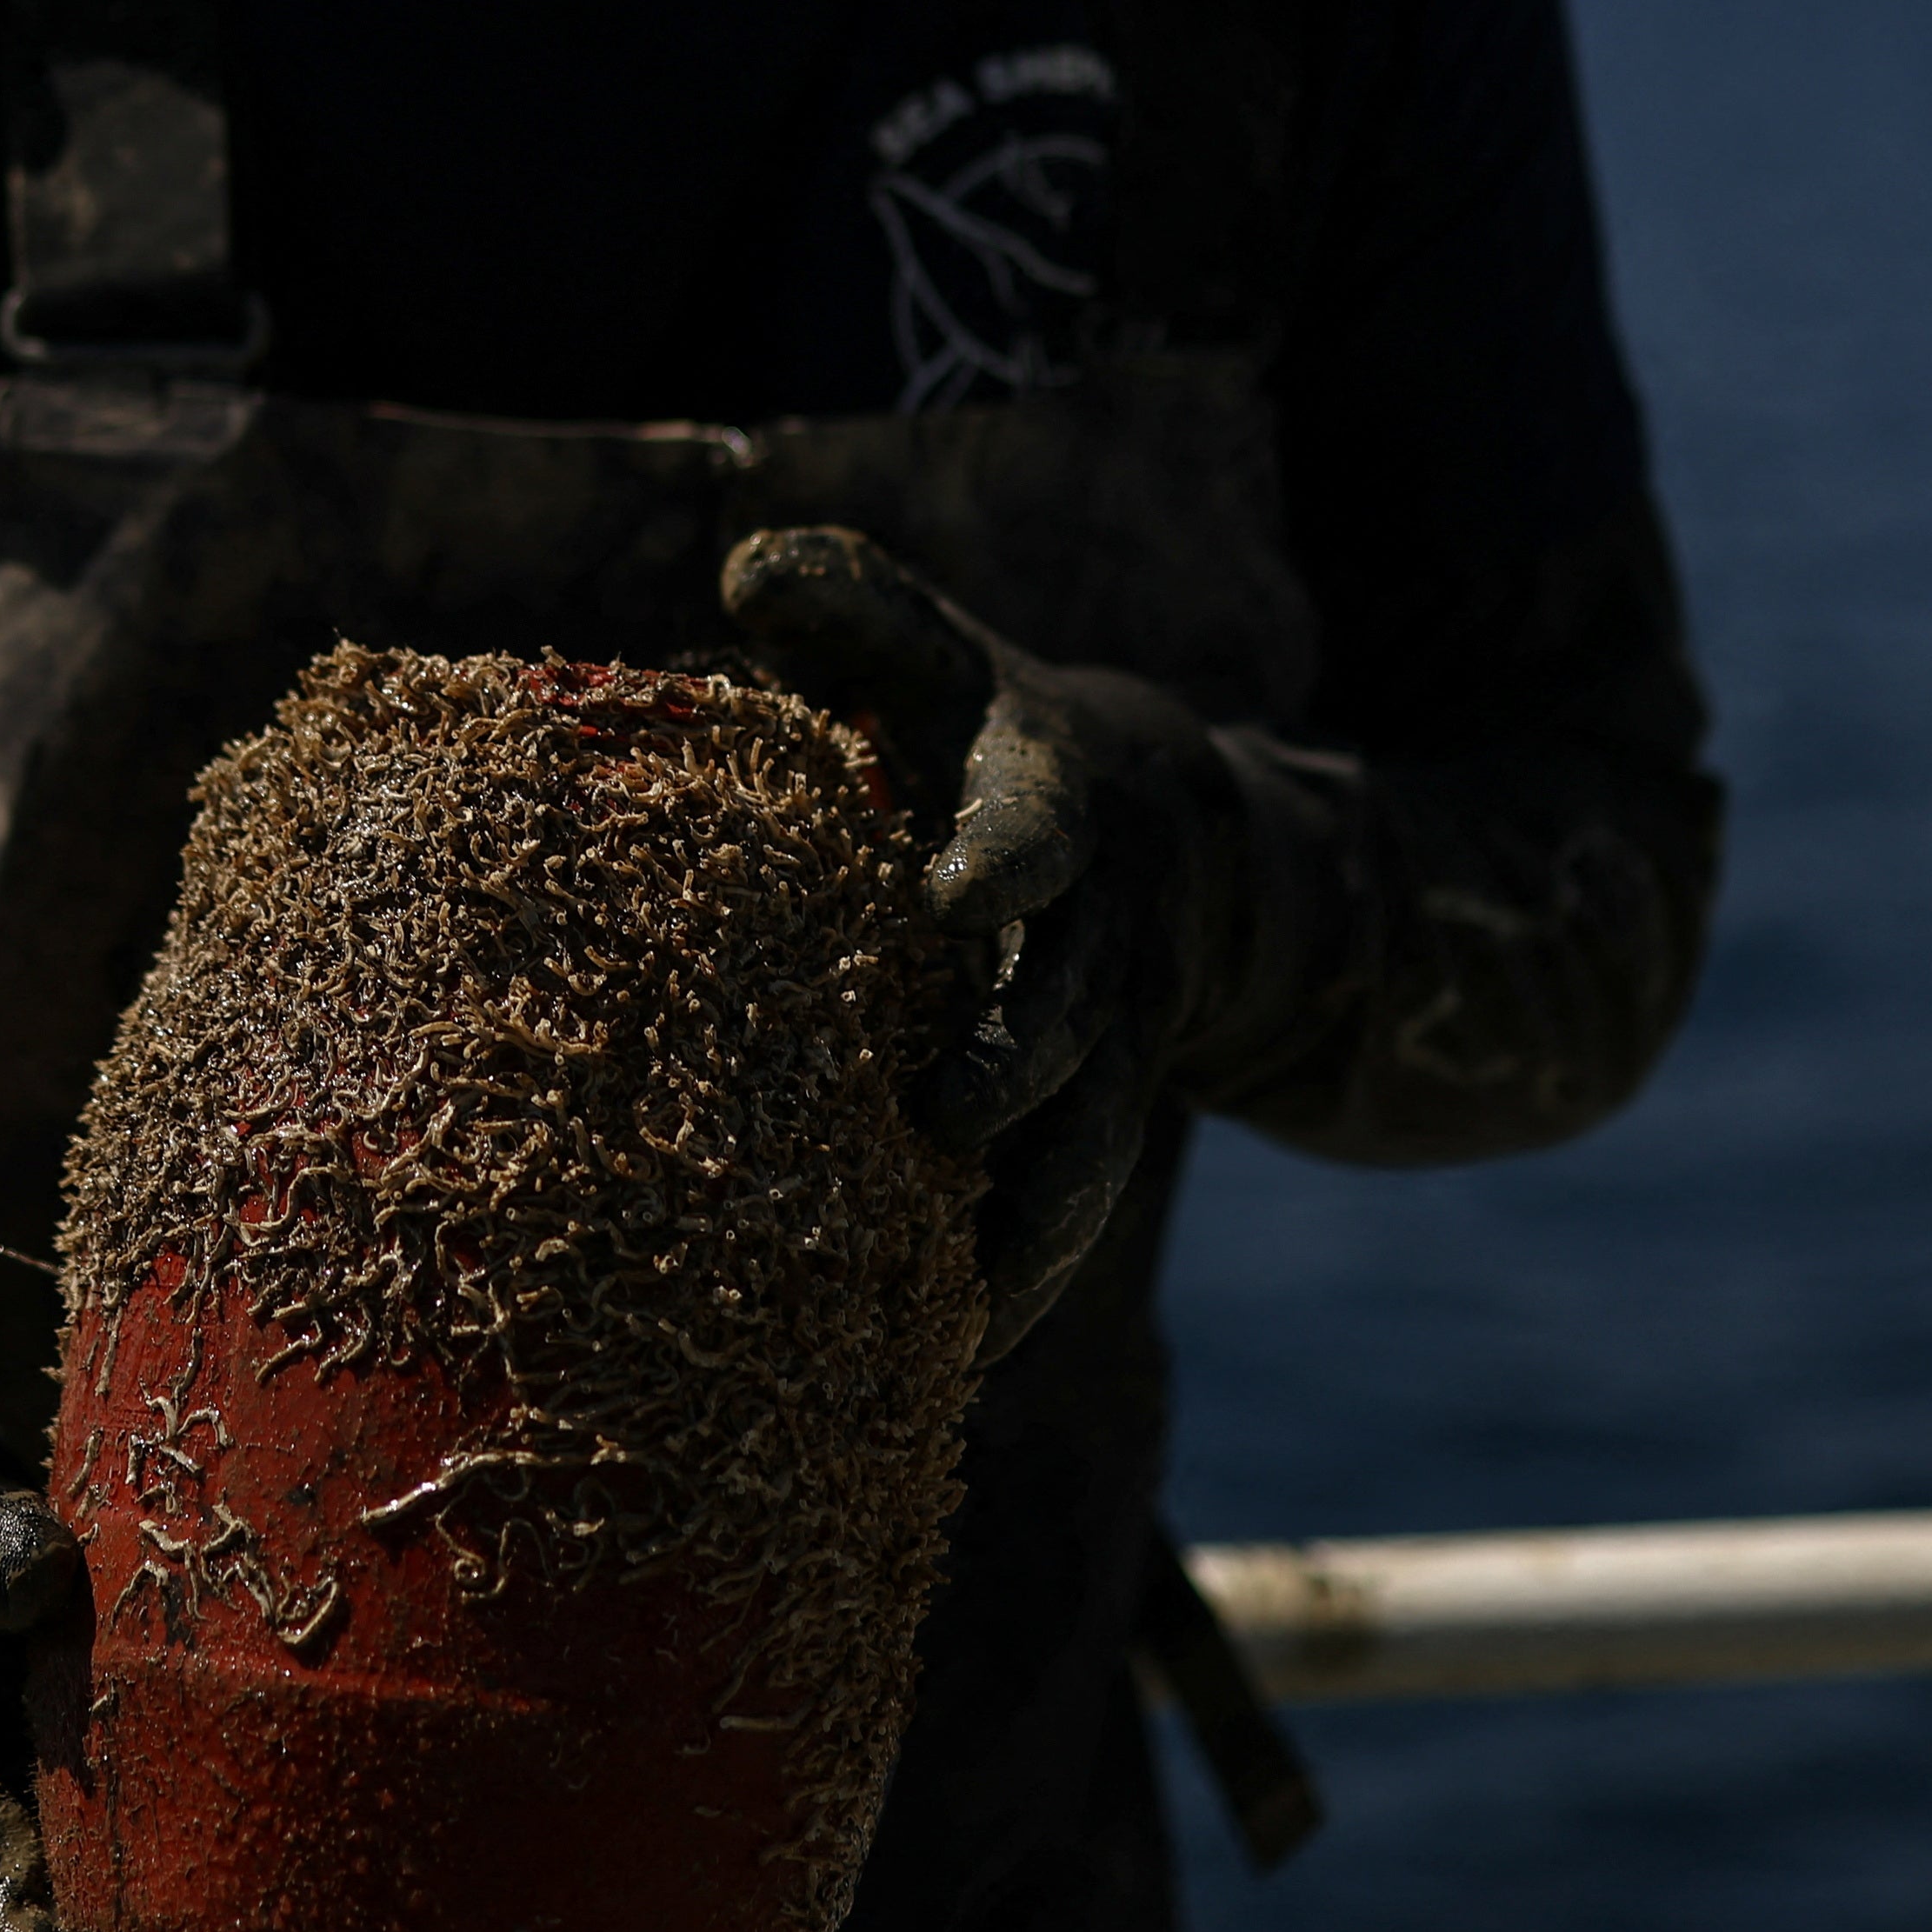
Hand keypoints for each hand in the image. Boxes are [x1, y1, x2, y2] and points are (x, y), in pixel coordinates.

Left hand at [718, 525, 1255, 1356]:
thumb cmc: (991, 734)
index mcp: (1048, 798)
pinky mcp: (1107, 1117)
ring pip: (1091, 1137)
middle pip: (1067, 1003)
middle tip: (938, 1114)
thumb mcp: (938, 659)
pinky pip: (1074, 1209)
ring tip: (954, 1299)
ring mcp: (1115, 1034)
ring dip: (1030, 1215)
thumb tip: (749, 568)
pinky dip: (1024, 1279)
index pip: (1032, 821)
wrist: (1182, 833)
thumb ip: (855, 609)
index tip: (954, 894)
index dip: (1000, 853)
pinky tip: (946, 1363)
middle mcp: (1098, 927)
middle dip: (1013, 1060)